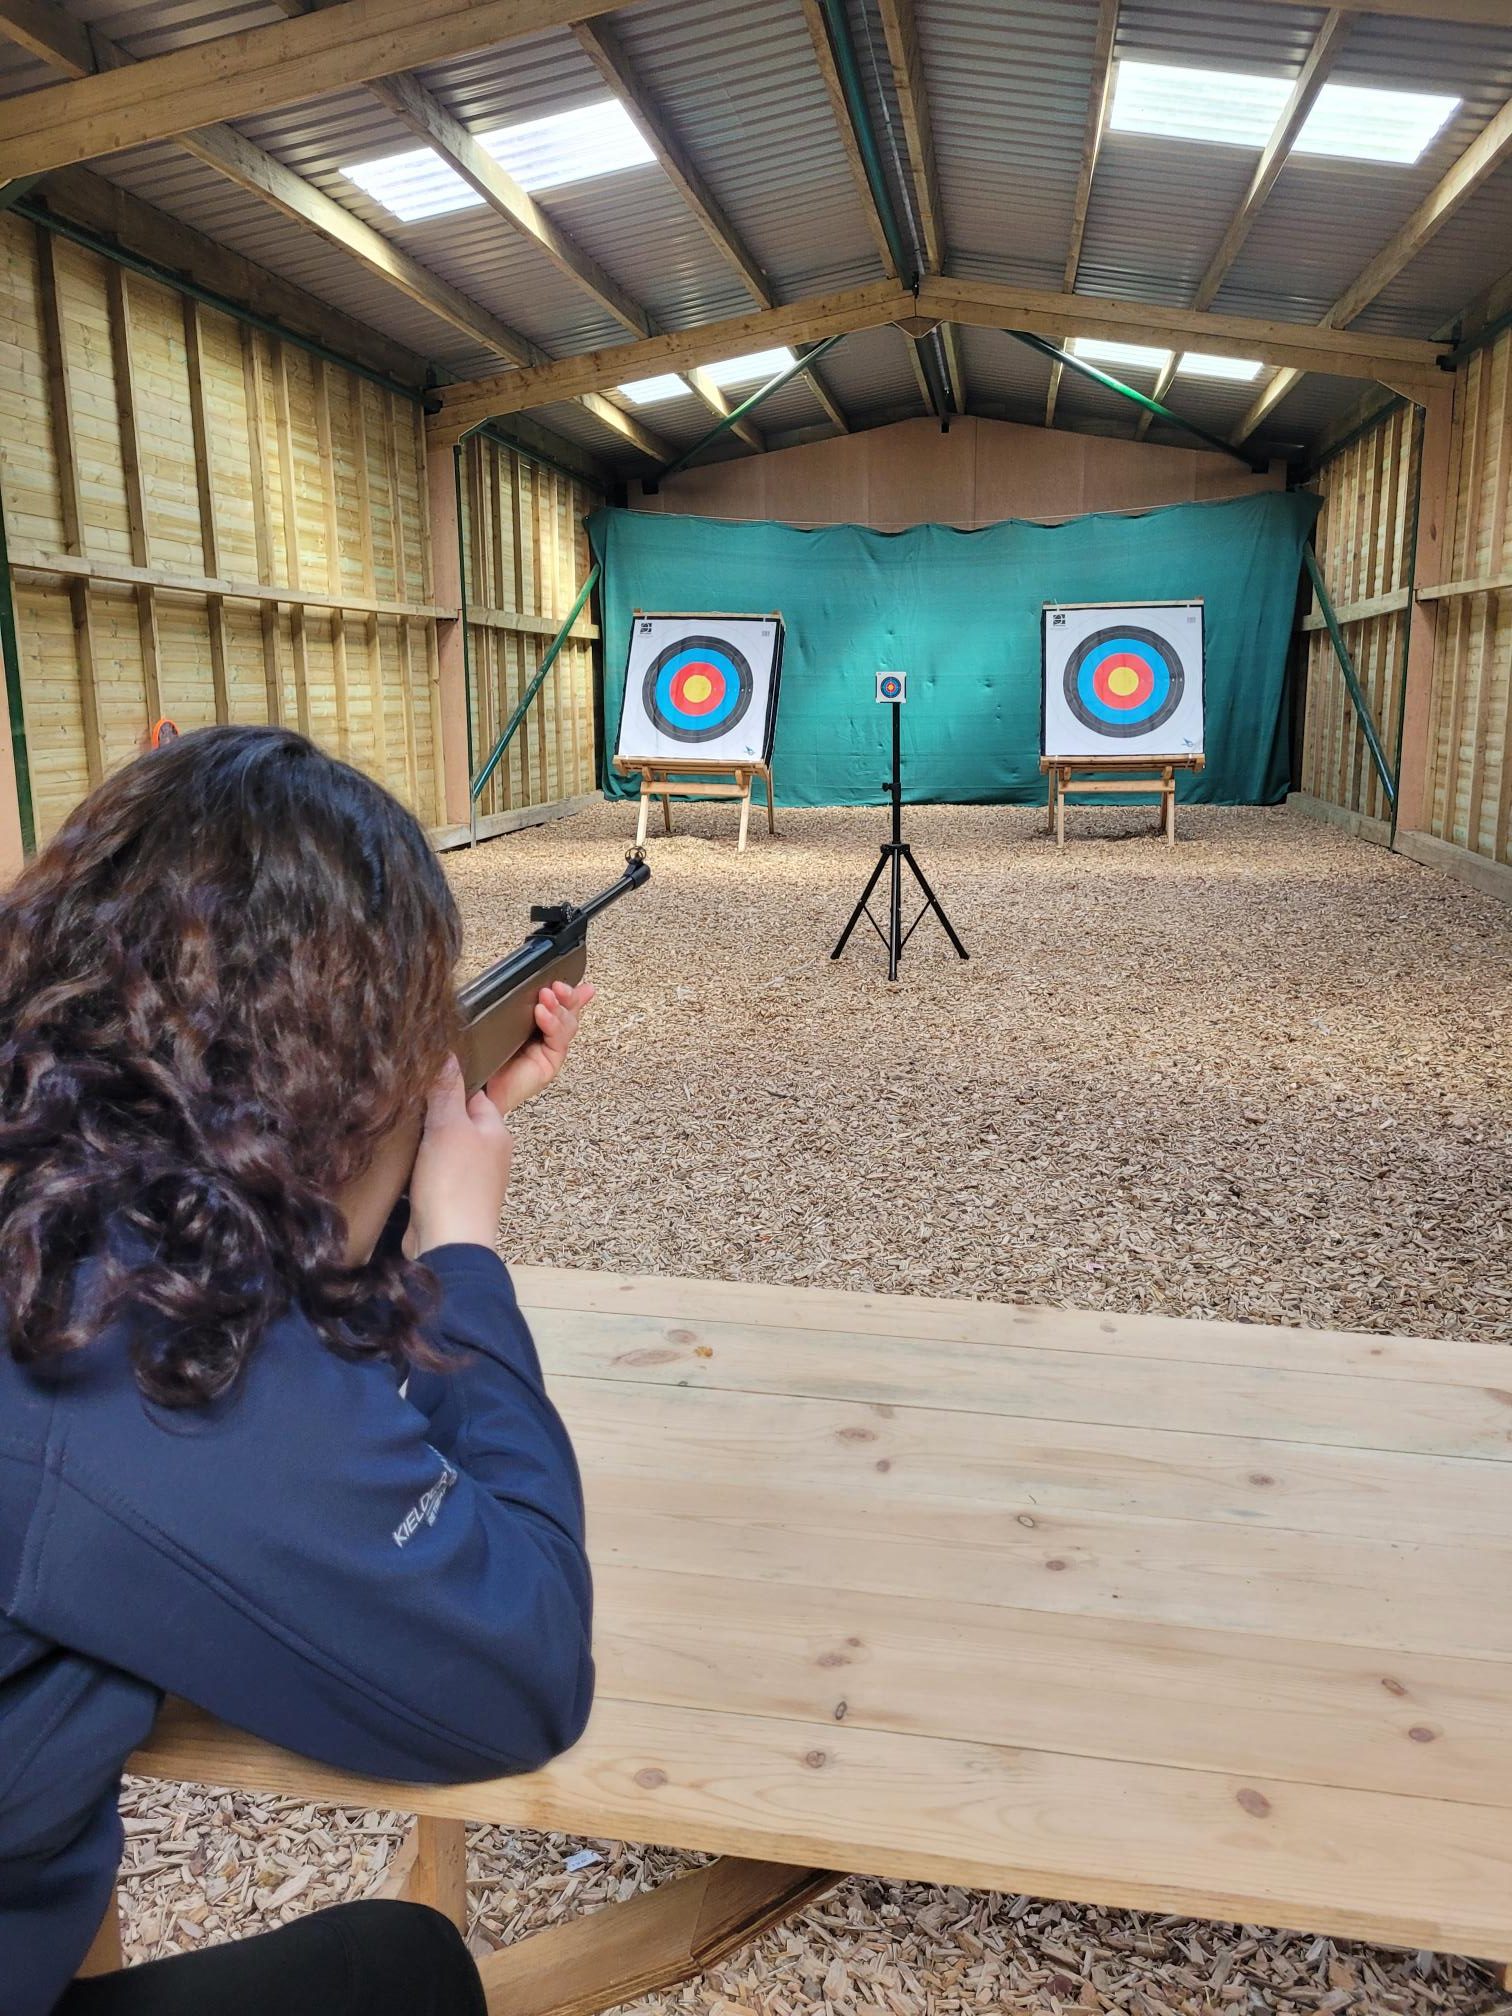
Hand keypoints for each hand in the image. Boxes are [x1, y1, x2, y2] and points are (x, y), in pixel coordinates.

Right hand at [408, 1054, 513, 1254]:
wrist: (449, 1245)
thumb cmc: (454, 1185)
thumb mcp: (448, 1126)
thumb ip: (447, 1091)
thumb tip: (448, 1055)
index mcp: (496, 1131)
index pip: (474, 1093)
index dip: (449, 1083)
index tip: (422, 1075)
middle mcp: (488, 1153)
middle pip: (458, 1120)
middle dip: (433, 1113)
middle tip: (404, 1103)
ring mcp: (470, 1178)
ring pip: (443, 1146)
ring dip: (423, 1141)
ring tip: (400, 1130)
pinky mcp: (449, 1197)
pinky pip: (433, 1171)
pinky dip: (419, 1166)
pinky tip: (403, 1162)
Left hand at [482, 979, 595, 1116]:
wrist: (473, 1085)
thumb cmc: (478, 1053)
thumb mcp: (490, 1014)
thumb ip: (499, 992)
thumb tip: (500, 964)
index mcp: (532, 1022)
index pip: (555, 1001)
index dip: (567, 989)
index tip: (564, 976)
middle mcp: (544, 1036)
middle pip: (568, 1011)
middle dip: (568, 995)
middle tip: (560, 985)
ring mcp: (549, 1050)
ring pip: (568, 1024)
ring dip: (560, 1007)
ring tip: (548, 995)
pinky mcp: (549, 1063)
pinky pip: (558, 1040)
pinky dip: (553, 1024)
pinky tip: (543, 1013)